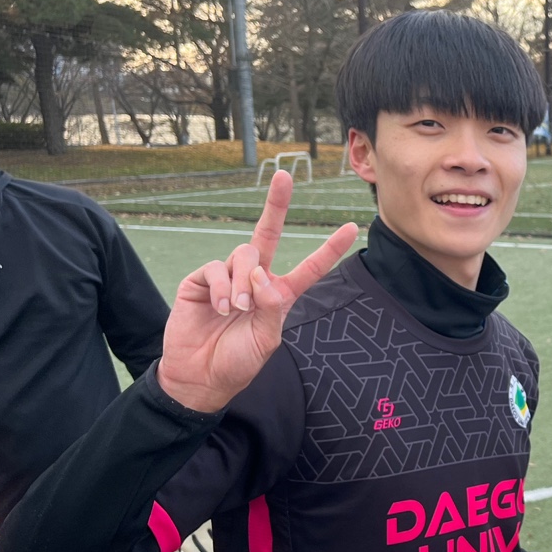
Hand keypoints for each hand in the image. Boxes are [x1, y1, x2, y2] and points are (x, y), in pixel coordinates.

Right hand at [157, 171, 357, 412]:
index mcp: (279, 295)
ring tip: (238, 311)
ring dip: (245, 281)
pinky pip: (218, 267)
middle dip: (276, 204)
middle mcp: (255, 279)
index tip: (352, 228)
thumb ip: (270, 307)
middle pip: (268, 233)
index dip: (329, 249)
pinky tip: (223, 309)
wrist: (199, 376)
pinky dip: (224, 287)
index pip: (309, 267)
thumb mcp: (266, 340)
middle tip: (283, 174)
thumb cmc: (237, 361)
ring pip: (244, 254)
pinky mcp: (202, 280)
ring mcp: (228, 276)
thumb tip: (262, 275)